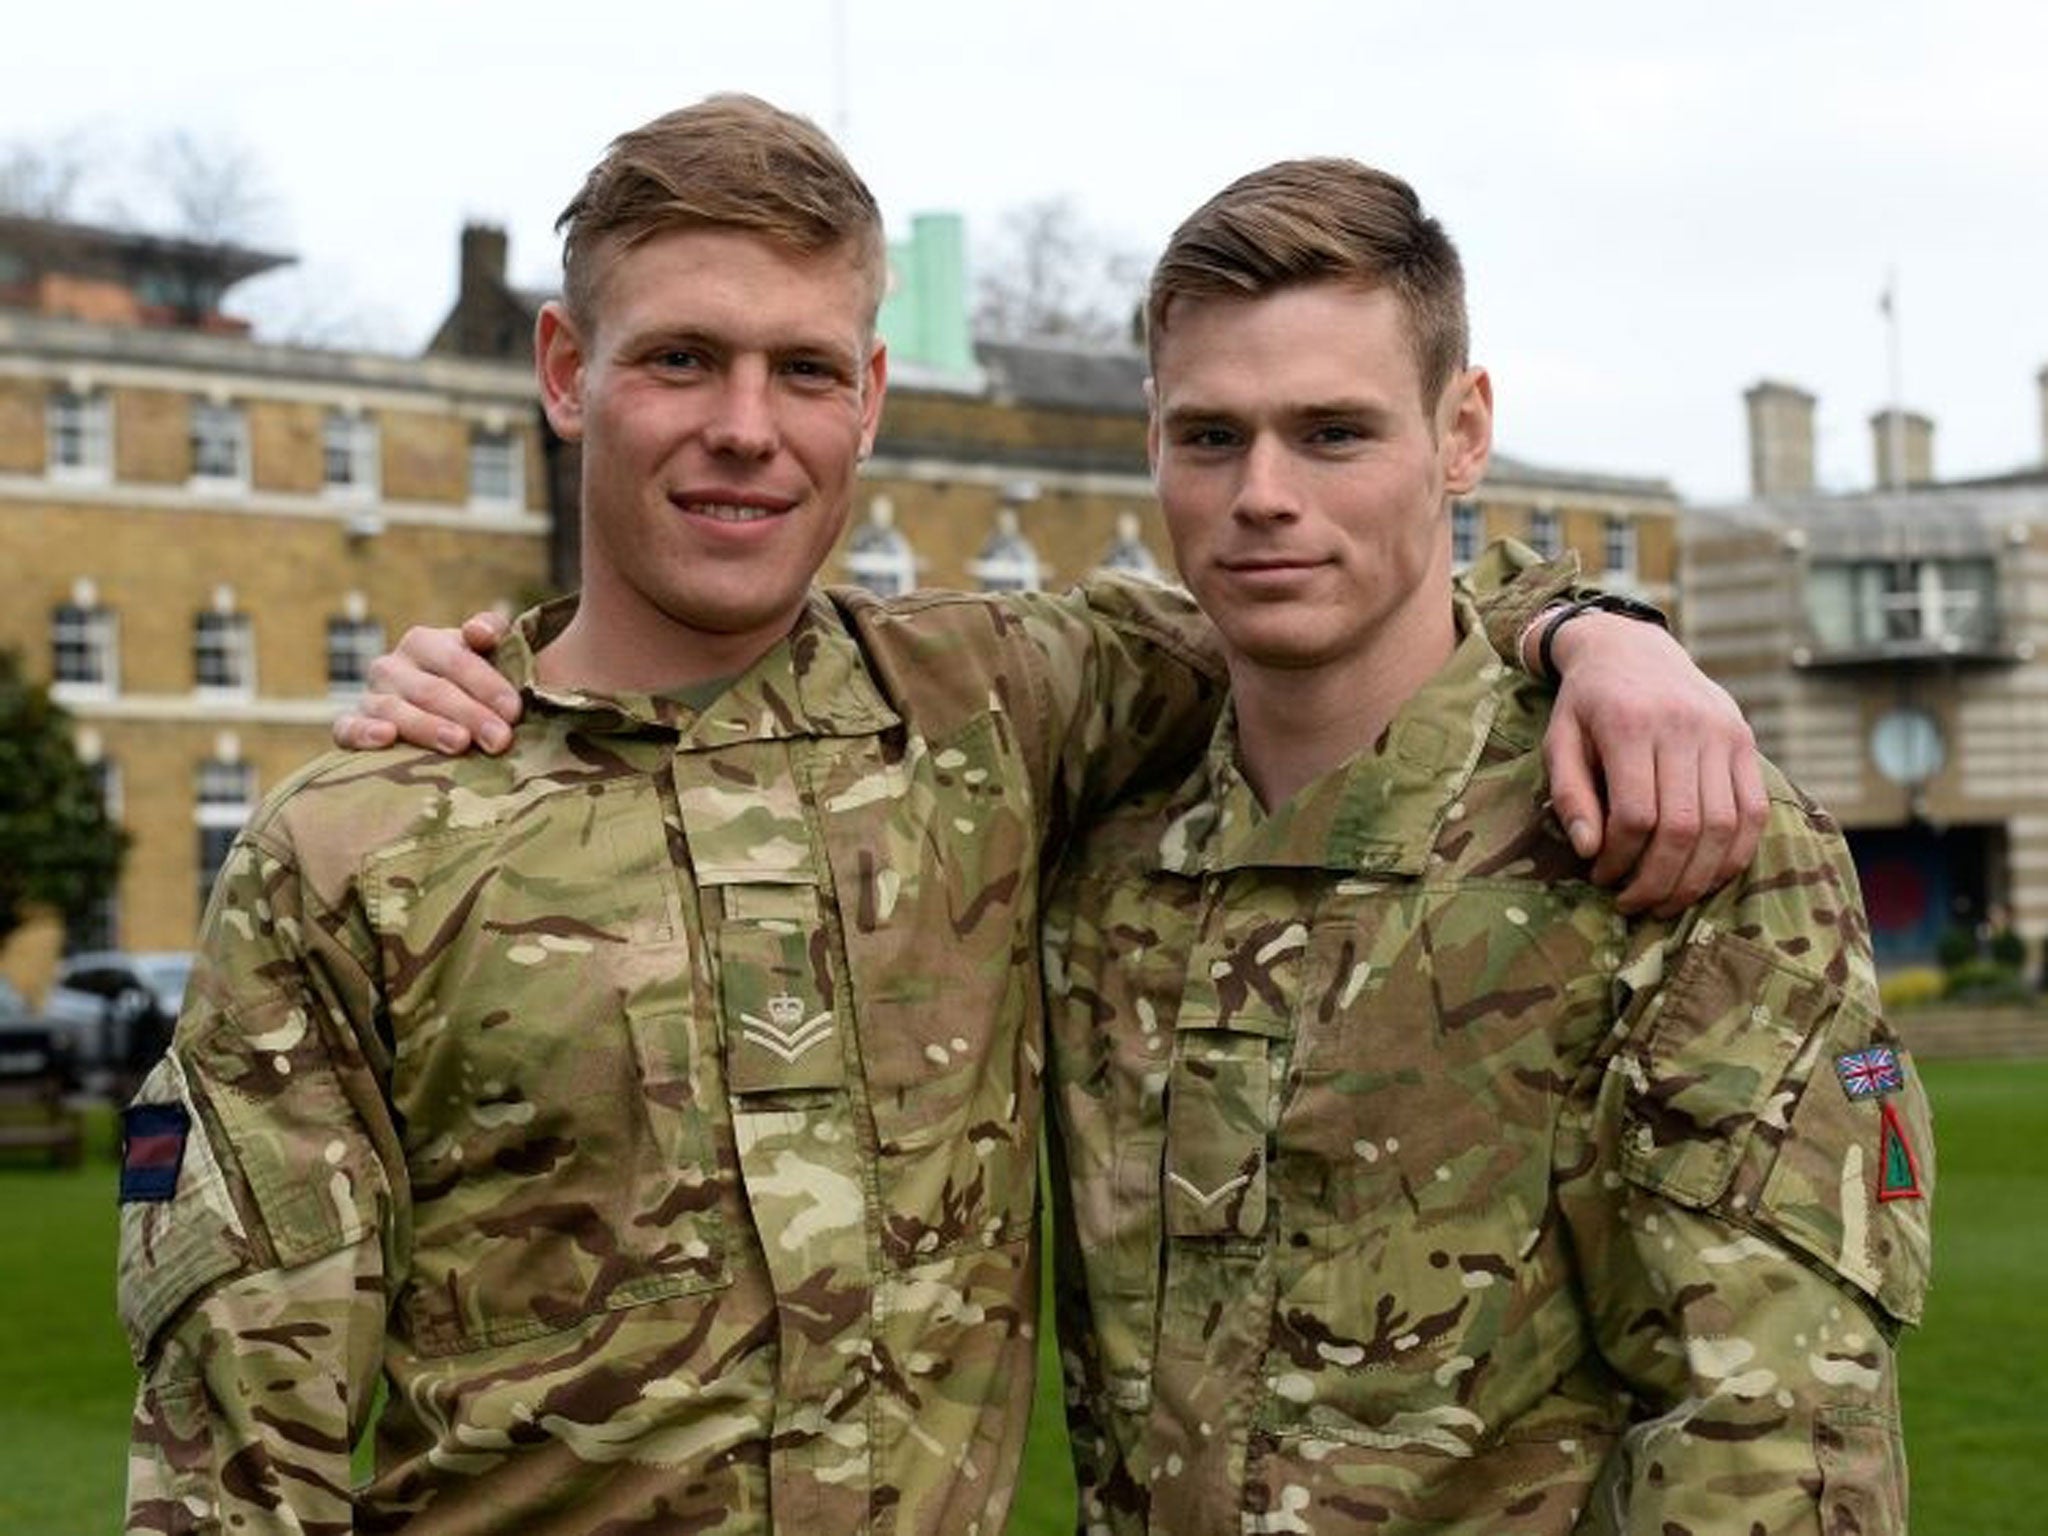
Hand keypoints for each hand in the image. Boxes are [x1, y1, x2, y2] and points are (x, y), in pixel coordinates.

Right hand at [330, 613, 521, 754]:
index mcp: (424, 642)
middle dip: (469, 714)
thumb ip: (492, 631)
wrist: (434, 715)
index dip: (487, 684)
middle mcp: (392, 666)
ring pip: (396, 711)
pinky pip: (348, 727)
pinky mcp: (350, 725)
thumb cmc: (469, 684)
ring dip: (429, 727)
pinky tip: (386, 738)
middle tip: (499, 739)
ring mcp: (370, 697)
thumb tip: (479, 632)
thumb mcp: (486, 653)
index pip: (457, 660)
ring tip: (459, 744)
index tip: (514, 711)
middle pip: (432, 690)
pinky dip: (363, 733)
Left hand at [1543, 612, 1766, 916]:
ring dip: (1697, 877)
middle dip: (1658, 879)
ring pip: (1722, 825)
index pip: (1634, 813)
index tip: (1602, 878)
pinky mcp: (1745, 740)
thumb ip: (1570, 794)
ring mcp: (1722, 732)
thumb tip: (1591, 851)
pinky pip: (1753, 811)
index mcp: (1629, 723)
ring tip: (1667, 900)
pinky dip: (1734, 853)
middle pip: (1682, 826)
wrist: (1630, 648)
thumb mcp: (1558, 742)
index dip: (1619, 859)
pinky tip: (1706, 876)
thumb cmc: (1586, 706)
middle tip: (1634, 903)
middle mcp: (1683, 725)